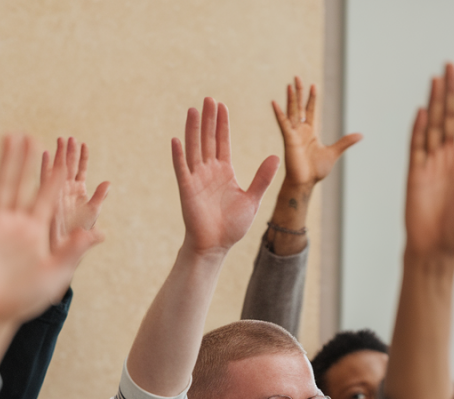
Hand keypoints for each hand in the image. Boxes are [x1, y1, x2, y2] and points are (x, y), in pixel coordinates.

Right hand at [0, 135, 102, 324]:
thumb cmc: (26, 298)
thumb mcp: (55, 273)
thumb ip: (73, 251)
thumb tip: (98, 233)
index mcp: (39, 231)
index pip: (49, 198)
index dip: (57, 177)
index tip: (66, 157)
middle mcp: (19, 223)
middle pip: (26, 185)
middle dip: (31, 162)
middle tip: (36, 135)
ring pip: (4, 185)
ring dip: (8, 162)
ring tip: (12, 136)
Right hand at [41, 137, 110, 251]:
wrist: (63, 251)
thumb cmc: (78, 237)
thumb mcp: (92, 215)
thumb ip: (99, 198)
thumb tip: (108, 182)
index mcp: (79, 192)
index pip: (81, 170)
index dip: (82, 158)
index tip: (83, 143)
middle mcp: (66, 190)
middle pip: (69, 166)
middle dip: (69, 152)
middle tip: (69, 137)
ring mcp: (56, 193)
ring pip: (57, 170)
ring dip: (58, 155)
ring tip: (59, 140)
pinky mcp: (47, 199)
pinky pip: (45, 181)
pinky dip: (45, 167)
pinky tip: (45, 154)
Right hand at [172, 97, 279, 256]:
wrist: (216, 245)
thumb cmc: (232, 226)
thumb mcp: (252, 199)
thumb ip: (262, 178)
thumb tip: (276, 156)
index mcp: (225, 172)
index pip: (223, 142)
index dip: (222, 124)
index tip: (222, 106)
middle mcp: (210, 172)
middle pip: (208, 139)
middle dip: (209, 119)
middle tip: (209, 99)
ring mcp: (197, 179)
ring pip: (194, 148)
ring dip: (193, 130)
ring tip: (194, 110)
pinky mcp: (187, 190)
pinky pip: (182, 169)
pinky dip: (179, 155)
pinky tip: (177, 139)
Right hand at [272, 77, 360, 188]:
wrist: (305, 182)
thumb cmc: (316, 171)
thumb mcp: (334, 152)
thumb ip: (345, 142)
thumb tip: (361, 135)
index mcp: (312, 132)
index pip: (312, 110)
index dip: (312, 98)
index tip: (313, 85)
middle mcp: (301, 130)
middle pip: (300, 107)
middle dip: (300, 92)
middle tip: (297, 78)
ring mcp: (294, 134)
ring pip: (292, 111)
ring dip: (291, 98)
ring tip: (289, 84)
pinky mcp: (288, 139)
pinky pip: (283, 123)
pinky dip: (279, 113)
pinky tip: (274, 102)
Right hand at [404, 63, 453, 263]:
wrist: (436, 249)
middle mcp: (450, 159)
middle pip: (450, 119)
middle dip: (450, 93)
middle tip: (451, 67)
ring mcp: (431, 165)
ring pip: (433, 127)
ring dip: (434, 103)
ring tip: (435, 80)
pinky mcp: (415, 174)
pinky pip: (416, 146)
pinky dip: (418, 129)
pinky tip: (422, 111)